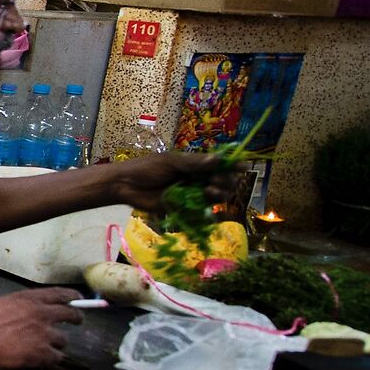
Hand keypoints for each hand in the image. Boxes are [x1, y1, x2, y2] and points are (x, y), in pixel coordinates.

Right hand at [0, 288, 79, 368]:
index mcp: (33, 299)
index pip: (62, 294)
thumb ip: (27, 303)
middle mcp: (43, 314)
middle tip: (76, 321)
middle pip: (71, 314)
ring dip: (57, 341)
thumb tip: (41, 307)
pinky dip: (52, 357)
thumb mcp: (9, 301)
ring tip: (49, 344)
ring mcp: (44, 335)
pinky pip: (57, 357)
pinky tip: (44, 357)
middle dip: (76, 318)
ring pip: (64, 339)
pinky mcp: (41, 353)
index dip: (74, 297)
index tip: (79, 300)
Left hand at [104, 151, 248, 215]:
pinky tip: (207, 205)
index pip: (219, 164)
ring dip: (219, 193)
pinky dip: (208, 209)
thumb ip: (194, 163)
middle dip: (225, 181)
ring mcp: (191, 194)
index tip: (243, 167)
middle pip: (222, 181)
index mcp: (194, 164)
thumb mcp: (170, 161)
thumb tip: (218, 160)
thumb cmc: (146, 168)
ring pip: (215, 196)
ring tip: (209, 191)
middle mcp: (196, 178)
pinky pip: (201, 210)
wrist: (125, 185)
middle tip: (217, 181)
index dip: (232, 165)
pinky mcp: (184, 208)